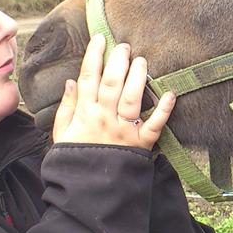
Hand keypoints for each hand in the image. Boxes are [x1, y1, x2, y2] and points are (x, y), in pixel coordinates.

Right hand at [52, 34, 174, 148]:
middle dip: (118, 61)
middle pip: (111, 83)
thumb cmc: (75, 160)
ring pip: (131, 98)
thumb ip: (67, 107)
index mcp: (84, 114)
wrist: (88, 192)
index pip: (88, 78)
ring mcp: (124, 131)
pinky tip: (170, 93)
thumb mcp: (61, 135)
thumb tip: (71, 82)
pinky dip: (164, 110)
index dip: (93, 56)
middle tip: (124, 45)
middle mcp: (104, 119)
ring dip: (138, 77)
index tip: (100, 39)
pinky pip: (154, 125)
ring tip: (141, 60)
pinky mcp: (141, 144)